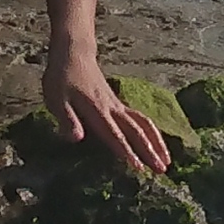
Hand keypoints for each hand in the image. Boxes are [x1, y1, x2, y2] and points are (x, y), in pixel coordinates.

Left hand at [44, 54, 171, 173]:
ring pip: (144, 124)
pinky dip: (152, 132)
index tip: (139, 168)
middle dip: (150, 151)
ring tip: (167, 161)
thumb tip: (76, 139)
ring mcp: (118, 106)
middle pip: (137, 131)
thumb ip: (67, 119)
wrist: (74, 53)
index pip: (115, 135)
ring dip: (157, 142)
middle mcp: (112, 109)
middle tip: (163, 170)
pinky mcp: (119, 104)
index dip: (127, 152)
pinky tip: (157, 143)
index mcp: (97, 111)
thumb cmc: (62, 78)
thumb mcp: (56, 99)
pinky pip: (141, 119)